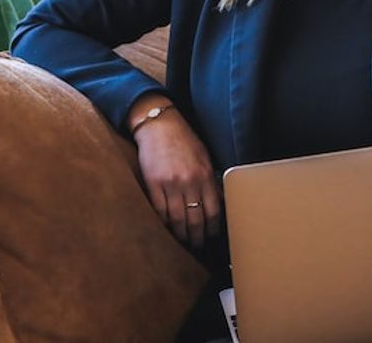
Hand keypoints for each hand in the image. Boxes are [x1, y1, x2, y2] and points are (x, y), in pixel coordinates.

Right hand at [130, 97, 221, 248]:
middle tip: (197, 246)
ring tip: (182, 241)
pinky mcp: (153, 184)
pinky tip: (167, 229)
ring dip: (181, 235)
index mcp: (205, 175)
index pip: (213, 211)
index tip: (212, 236)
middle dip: (197, 237)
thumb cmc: (183, 140)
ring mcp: (171, 184)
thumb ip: (209, 180)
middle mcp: (190, 181)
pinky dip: (164, 223)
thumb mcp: (204, 157)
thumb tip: (217, 202)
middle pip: (196, 220)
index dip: (213, 228)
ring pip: (178, 220)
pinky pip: (160, 211)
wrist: (160, 125)